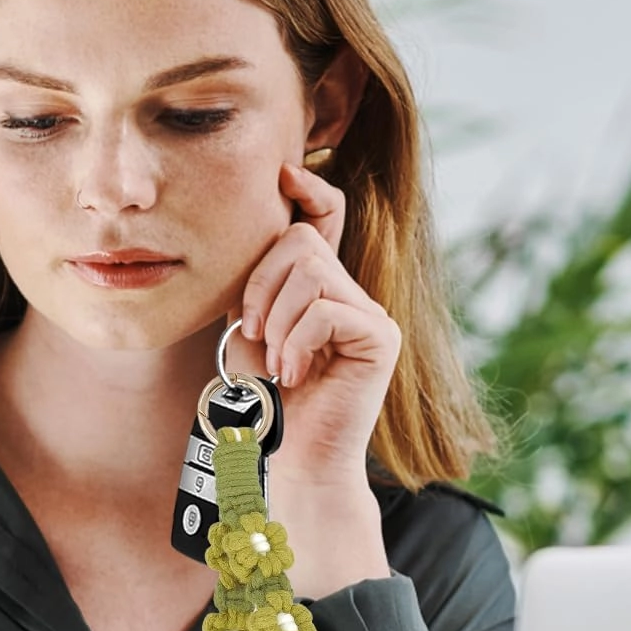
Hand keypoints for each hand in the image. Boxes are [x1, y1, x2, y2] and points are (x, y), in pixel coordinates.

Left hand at [222, 160, 400, 489]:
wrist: (289, 456)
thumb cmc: (265, 398)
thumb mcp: (249, 329)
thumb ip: (256, 283)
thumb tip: (262, 228)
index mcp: (319, 287)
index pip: (324, 218)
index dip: (309, 190)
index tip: (284, 174)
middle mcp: (351, 292)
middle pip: (301, 242)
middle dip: (261, 286)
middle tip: (256, 336)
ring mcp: (370, 312)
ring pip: (311, 272)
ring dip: (278, 321)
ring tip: (278, 362)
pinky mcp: (380, 337)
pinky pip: (326, 310)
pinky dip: (297, 342)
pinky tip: (295, 374)